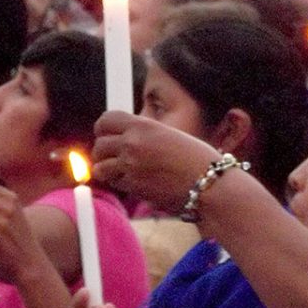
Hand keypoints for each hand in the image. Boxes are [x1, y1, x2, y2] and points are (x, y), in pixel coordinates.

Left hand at [93, 112, 219, 212]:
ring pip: (100, 167)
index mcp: (144, 126)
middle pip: (98, 145)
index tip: (108, 135)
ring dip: (108, 170)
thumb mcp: (170, 135)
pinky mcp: (133, 187)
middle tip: (116, 158)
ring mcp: (131, 166)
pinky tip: (135, 182)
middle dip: (104, 153)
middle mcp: (133, 143)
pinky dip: (120, 183)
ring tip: (123, 171)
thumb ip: (145, 134)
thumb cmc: (197, 159)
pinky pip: (114, 184)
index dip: (103, 129)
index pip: (106, 120)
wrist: (209, 184)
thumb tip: (124, 139)